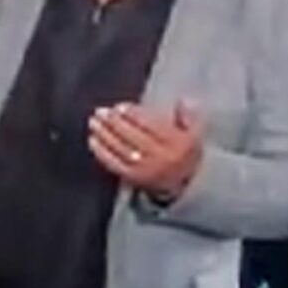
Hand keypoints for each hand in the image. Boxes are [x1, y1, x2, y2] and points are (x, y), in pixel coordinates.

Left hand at [87, 102, 205, 198]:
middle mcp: (161, 157)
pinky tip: (93, 141)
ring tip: (94, 122)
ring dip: (105, 134)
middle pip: (133, 136)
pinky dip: (102, 152)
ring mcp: (146, 169)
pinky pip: (115, 164)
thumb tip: (184, 101)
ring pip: (121, 149)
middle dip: (114, 122)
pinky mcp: (133, 179)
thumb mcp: (194, 135)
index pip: (151, 125)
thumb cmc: (186, 155)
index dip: (133, 115)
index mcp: (177, 143)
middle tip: (100, 112)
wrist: (184, 187)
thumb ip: (188, 117)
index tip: (119, 107)